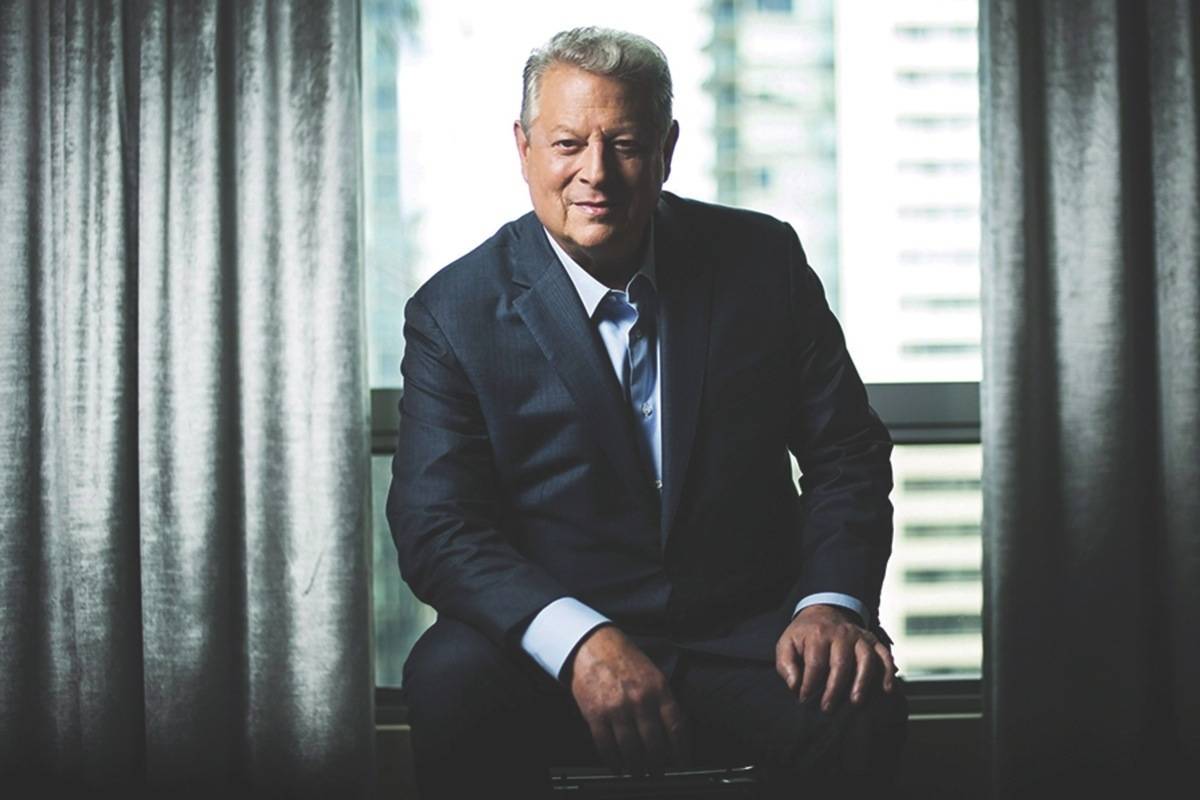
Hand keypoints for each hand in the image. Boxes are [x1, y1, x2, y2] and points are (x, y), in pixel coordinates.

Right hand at [567, 625, 690, 775]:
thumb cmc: (624, 659)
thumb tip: (674, 731)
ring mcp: (617, 708)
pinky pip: (606, 746)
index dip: (681, 751)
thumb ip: (665, 700)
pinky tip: (617, 765)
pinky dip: (612, 760)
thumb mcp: (654, 674)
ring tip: (638, 771)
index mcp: (658, 689)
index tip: (681, 763)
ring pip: (631, 750)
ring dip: (636, 766)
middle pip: (654, 744)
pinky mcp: (595, 713)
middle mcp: (640, 700)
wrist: (594, 645)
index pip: (676, 727)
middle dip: (658, 764)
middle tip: (657, 771)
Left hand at [775, 604, 896, 712]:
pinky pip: (884, 655)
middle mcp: (841, 633)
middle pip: (841, 663)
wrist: (823, 612)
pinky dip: (888, 671)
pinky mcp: (872, 640)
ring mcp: (859, 636)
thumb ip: (786, 665)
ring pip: (866, 658)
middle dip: (834, 689)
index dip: (809, 684)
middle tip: (827, 708)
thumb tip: (794, 685)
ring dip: (862, 682)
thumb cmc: (804, 635)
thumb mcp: (787, 644)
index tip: (804, 699)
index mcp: (818, 634)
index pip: (815, 662)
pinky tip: (886, 689)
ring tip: (855, 702)